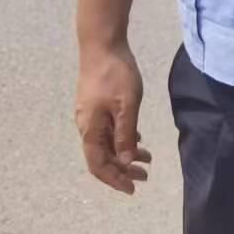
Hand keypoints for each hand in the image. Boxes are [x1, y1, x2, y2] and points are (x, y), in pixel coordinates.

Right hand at [74, 42, 152, 194]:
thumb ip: (125, 134)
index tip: (133, 188)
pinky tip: (137, 139)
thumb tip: (125, 162)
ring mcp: (90, 116)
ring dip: (125, 154)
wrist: (101, 44)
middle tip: (145, 176)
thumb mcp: (126, 105)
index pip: (98, 165)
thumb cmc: (115, 74)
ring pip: (107, 143)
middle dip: (123, 169)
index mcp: (90, 129)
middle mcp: (86, 126)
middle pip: (102, 157)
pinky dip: (123, 138)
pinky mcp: (96, 105)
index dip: (114, 179)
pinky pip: (108, 130)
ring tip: (147, 158)